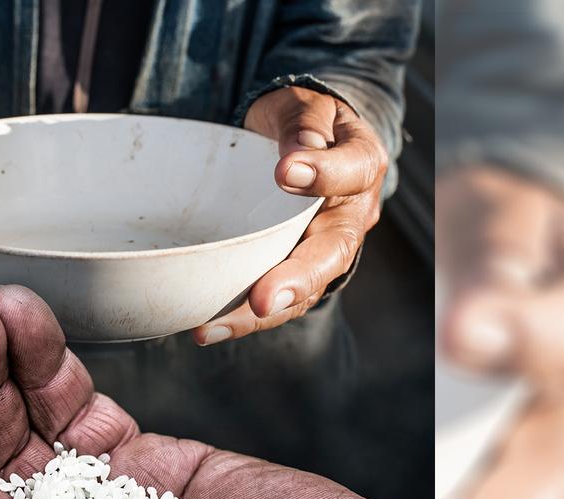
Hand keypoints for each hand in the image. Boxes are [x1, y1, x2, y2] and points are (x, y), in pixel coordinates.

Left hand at [195, 86, 387, 344]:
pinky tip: (203, 327)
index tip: (285, 172)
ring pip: (301, 290)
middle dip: (296, 281)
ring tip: (211, 327)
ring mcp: (323, 250)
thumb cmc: (300, 122)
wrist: (298, 142)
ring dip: (256, 315)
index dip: (324, 175)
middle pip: (330, 255)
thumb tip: (296, 156)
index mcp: (361, 165)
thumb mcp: (302, 105)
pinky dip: (240, 317)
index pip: (352, 172)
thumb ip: (301, 123)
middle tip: (264, 300)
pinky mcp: (293, 270)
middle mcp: (350, 216)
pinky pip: (273, 300)